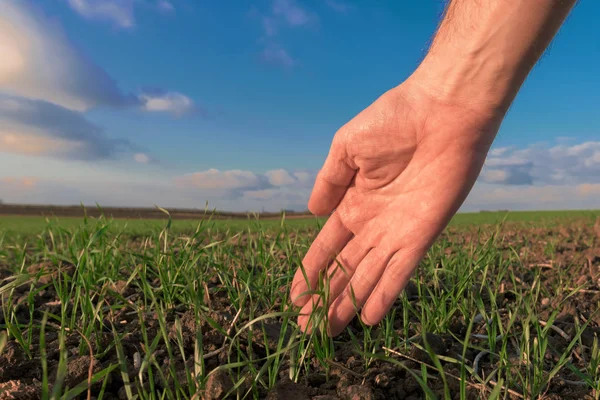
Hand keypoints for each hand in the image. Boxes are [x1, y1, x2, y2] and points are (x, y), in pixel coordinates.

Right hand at [289, 77, 502, 335]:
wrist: (441, 112)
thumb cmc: (393, 120)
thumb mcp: (346, 148)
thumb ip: (329, 182)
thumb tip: (312, 213)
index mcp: (353, 202)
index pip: (327, 246)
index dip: (310, 272)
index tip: (294, 298)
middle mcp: (373, 223)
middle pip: (344, 269)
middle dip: (324, 297)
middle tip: (307, 328)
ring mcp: (396, 232)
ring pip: (367, 276)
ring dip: (347, 303)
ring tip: (328, 330)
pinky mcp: (422, 235)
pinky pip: (400, 271)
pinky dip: (385, 293)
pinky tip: (368, 317)